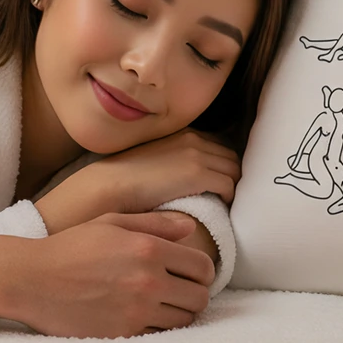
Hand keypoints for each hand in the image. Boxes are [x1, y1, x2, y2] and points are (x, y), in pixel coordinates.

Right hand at [9, 212, 214, 337]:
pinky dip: (157, 327)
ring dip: (178, 312)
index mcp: (148, 249)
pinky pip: (159, 335)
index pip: (203, 267)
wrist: (31, 280)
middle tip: (178, 290)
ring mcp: (136, 311)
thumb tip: (190, 228)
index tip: (190, 272)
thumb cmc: (70, 247)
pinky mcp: (123, 334)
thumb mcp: (111, 223)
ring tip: (161, 304)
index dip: (202, 270)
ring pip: (184, 320)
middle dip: (194, 293)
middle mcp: (148, 282)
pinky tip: (143, 315)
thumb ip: (155, 224)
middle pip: (200, 298)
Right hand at [34, 130, 240, 232]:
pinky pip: (229, 186)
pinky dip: (228, 198)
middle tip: (227, 198)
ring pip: (234, 171)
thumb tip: (186, 176)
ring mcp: (196, 155)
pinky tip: (218, 209)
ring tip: (224, 206)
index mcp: (182, 133)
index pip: (219, 147)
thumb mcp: (152, 161)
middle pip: (231, 157)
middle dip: (233, 176)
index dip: (223, 167)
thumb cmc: (123, 181)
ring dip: (233, 188)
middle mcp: (193, 139)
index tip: (220, 184)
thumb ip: (173, 161)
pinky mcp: (197, 173)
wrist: (108, 186)